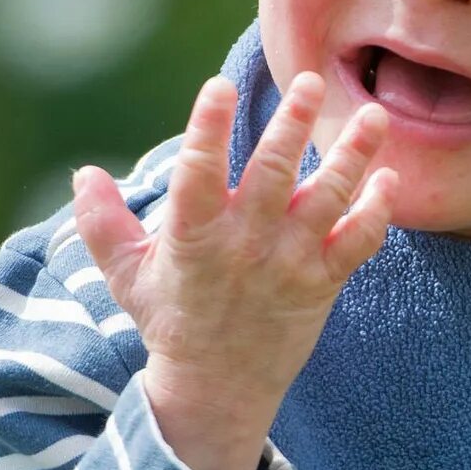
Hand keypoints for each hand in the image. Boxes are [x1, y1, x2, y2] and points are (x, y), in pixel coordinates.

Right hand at [71, 71, 393, 469]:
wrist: (219, 387)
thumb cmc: (172, 319)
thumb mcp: (127, 275)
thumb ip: (104, 224)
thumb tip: (83, 173)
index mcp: (193, 237)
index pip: (198, 174)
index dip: (207, 127)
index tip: (218, 85)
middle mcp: (245, 245)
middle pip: (273, 175)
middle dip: (292, 125)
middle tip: (310, 82)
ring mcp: (289, 263)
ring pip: (327, 199)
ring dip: (352, 155)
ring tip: (373, 115)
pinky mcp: (322, 283)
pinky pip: (359, 242)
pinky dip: (376, 211)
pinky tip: (388, 177)